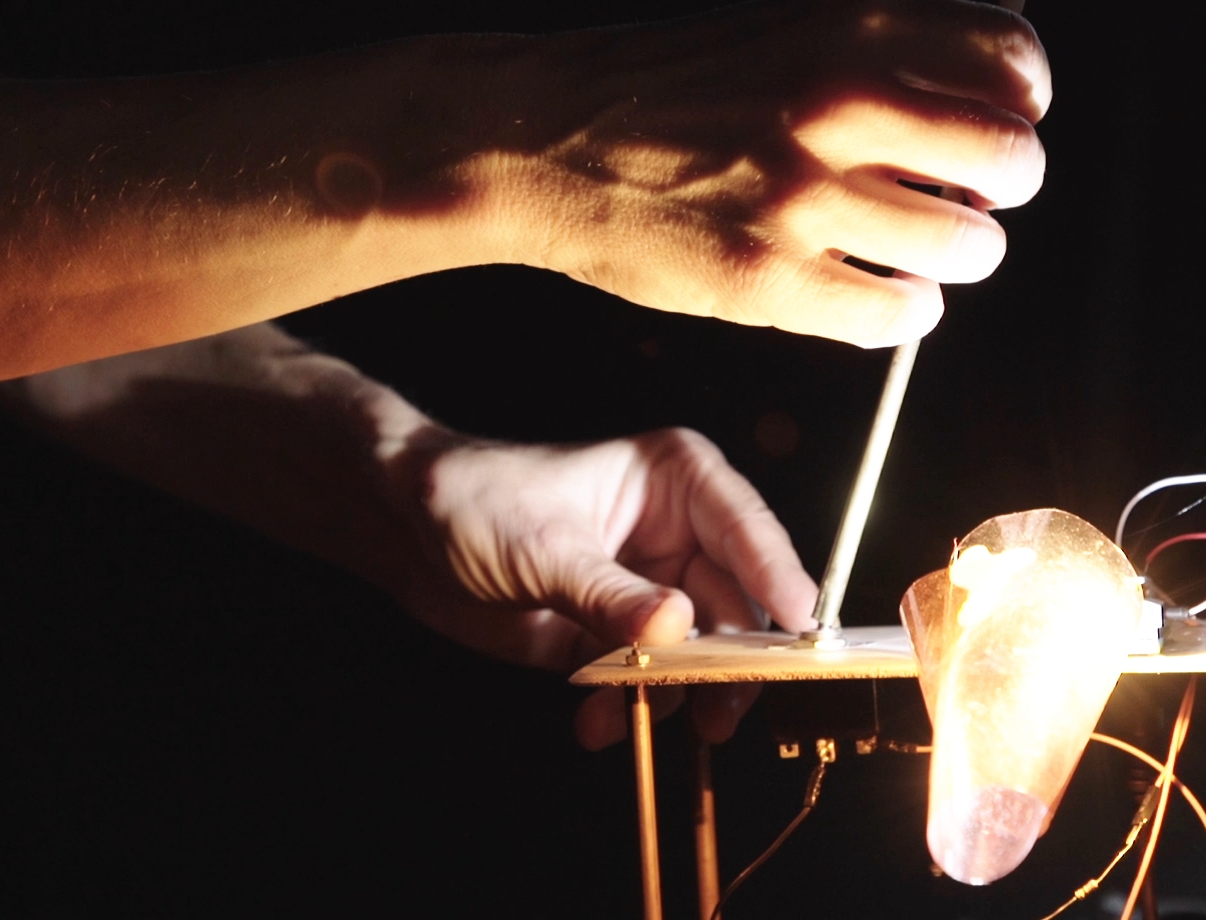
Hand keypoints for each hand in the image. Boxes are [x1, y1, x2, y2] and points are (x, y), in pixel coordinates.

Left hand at [385, 425, 818, 749]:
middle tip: (717, 712)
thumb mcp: (545, 548)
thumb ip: (611, 594)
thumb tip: (677, 628)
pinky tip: (597, 724)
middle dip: (726, 662)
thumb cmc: (475, 501)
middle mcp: (679, 534)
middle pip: (736, 604)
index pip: (747, 527)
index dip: (778, 577)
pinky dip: (629, 707)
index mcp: (677, 481)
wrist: (406, 532)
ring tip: (629, 719)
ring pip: (700, 653)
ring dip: (671, 694)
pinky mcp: (620, 633)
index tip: (800, 630)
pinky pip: (650, 680)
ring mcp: (652, 587)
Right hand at [475, 0, 1050, 347]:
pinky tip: (878, 294)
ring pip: (969, 248)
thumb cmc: (672, 88)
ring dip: (959, 259)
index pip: (1014, 66)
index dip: (1022, 106)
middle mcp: (838, 101)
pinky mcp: (769, 279)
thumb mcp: (787, 27)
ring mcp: (803, 194)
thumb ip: (887, 57)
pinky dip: (906, 312)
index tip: (999, 126)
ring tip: (922, 254)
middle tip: (965, 201)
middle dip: (1004, 189)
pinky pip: (901, 314)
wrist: (544, 139)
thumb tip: (992, 119)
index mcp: (851, 24)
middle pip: (1012, 161)